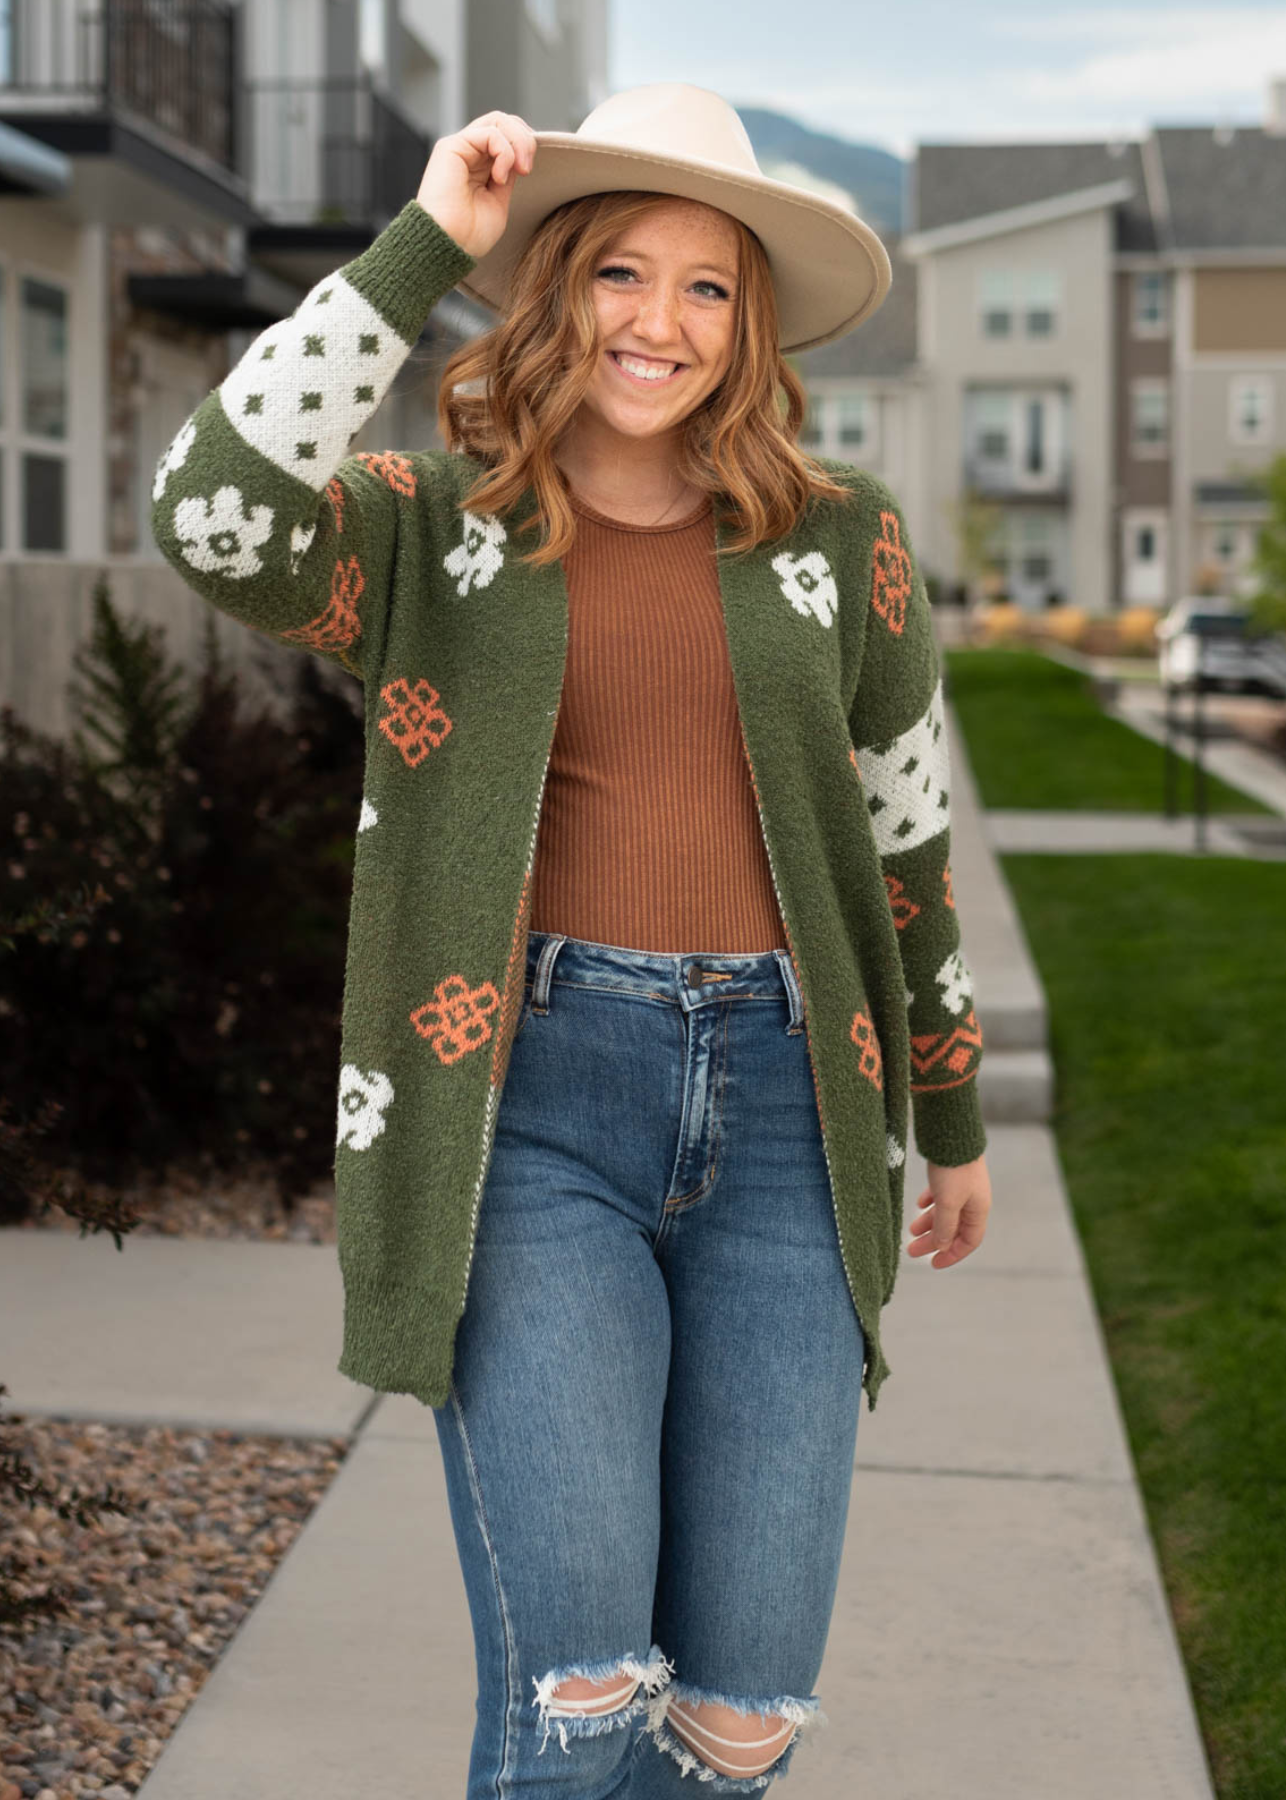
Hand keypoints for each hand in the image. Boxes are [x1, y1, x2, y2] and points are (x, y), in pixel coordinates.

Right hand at [415, 110, 537, 260]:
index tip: (529, 171)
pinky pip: (489, 133)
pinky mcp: (452, 146)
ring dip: (518, 142)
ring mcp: (461, 147)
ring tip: (520, 170)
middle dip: (525, 140)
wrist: (449, 246)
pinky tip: (499, 177)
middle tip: (526, 168)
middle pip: (504, 122)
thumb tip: (520, 156)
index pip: (507, 136)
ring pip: (498, 121)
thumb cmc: (469, 234)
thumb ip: (508, 175)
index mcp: (480, 166)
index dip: (524, 145)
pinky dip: (503, 152)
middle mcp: (469, 153)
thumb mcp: (499, 201)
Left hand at [905, 1154, 990, 1267]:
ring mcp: (962, 1187)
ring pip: (945, 1212)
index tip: (933, 1263)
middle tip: (911, 1250)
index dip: (952, 1254)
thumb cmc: (954, 1170)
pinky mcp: (951, 1174)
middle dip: (933, 1241)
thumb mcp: (948, 1203)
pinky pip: (940, 1195)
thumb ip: (944, 1227)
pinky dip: (930, 1203)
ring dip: (928, 1223)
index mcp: (978, 1210)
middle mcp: (972, 1200)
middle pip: (953, 1229)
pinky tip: (919, 1204)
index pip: (969, 1241)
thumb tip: (941, 1246)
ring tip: (910, 1229)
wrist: (951, 1133)